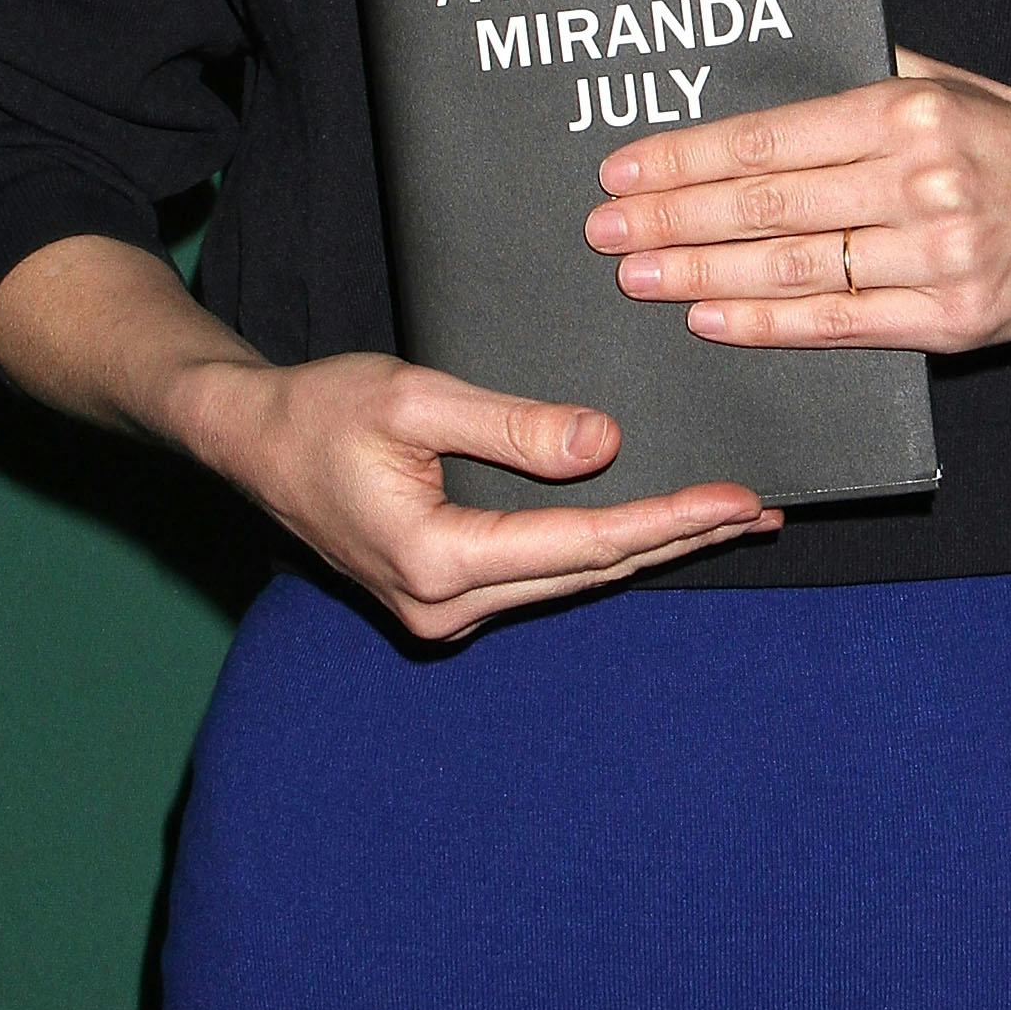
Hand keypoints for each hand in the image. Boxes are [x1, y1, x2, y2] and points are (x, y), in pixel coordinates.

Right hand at [183, 350, 782, 642]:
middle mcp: (444, 606)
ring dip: (647, 546)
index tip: (735, 501)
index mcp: (437, 560)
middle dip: (679, 539)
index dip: (668, 521)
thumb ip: (512, 426)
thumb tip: (607, 446)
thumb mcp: (416, 398)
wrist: (250, 442)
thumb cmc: (321, 410)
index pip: (583, 542)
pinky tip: (650, 528)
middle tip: (760, 512)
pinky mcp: (443, 596)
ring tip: (726, 519)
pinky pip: (540, 572)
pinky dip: (599, 547)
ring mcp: (441, 611)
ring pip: (570, 577)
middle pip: (590, 570)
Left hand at [580, 47, 1010, 352]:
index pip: (771, 136)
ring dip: (701, 274)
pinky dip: (766, 324)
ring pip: (794, 268)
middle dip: (673, 218)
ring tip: (637, 274)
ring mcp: (939, 254)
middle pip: (768, 203)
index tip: (623, 166)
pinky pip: (839, 323)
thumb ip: (859, 78)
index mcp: (907, 109)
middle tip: (602, 227)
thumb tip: (758, 75)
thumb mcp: (942, 82)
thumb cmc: (1009, 136)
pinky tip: (709, 317)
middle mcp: (921, 178)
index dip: (688, 156)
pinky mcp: (954, 320)